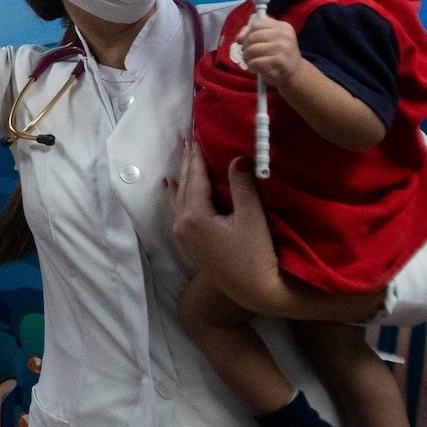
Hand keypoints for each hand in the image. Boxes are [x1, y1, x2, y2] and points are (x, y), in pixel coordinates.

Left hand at [169, 142, 283, 312]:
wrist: (253, 291)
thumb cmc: (256, 255)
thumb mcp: (252, 218)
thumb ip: (242, 186)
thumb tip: (237, 157)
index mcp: (194, 216)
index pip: (196, 178)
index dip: (197, 156)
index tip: (196, 135)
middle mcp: (182, 224)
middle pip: (184, 186)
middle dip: (187, 163)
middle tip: (187, 139)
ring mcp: (184, 236)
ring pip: (179, 198)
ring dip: (183, 176)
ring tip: (182, 157)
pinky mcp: (190, 244)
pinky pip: (179, 210)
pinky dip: (177, 195)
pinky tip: (171, 188)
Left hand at [236, 16, 304, 88]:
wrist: (294, 74)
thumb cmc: (278, 55)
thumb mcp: (270, 40)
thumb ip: (254, 33)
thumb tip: (239, 38)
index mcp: (283, 26)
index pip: (257, 24)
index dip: (246, 34)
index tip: (244, 42)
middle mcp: (284, 35)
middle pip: (253, 37)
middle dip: (245, 47)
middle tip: (247, 55)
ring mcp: (282, 47)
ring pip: (252, 49)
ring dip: (246, 58)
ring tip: (251, 62)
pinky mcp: (279, 61)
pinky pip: (255, 62)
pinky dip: (251, 66)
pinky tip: (256, 68)